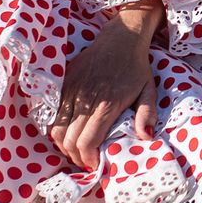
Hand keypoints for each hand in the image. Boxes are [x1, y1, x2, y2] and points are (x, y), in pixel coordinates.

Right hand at [49, 2, 161, 169]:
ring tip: (77, 149)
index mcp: (106, 104)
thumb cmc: (137, 67)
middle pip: (68, 141)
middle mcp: (85, 99)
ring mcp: (71, 90)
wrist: (121, 38)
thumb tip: (147, 137)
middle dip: (76, 157)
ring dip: (64, 145)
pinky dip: (57, 128)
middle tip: (86, 161)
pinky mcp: (63, 83)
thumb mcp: (149, 90)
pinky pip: (52, 114)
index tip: (95, 165)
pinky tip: (69, 132)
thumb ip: (147, 115)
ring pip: (56, 130)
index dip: (88, 159)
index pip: (87, 142)